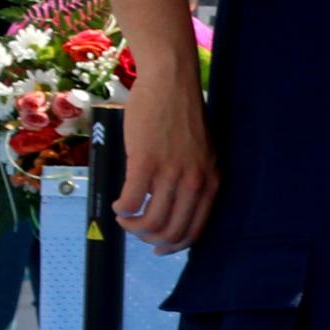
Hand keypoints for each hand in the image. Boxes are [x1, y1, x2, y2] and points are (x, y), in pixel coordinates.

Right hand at [114, 67, 216, 250]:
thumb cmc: (182, 116)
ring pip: (151, 222)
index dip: (174, 245)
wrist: (171, 82)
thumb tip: (171, 206)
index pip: (195, 229)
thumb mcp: (199, 153)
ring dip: (132, 226)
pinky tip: (117, 204)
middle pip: (172, 232)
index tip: (157, 246)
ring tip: (124, 216)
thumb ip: (191, 179)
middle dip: (149, 238)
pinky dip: (121, 209)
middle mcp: (195, 181)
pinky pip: (131, 200)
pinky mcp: (146, 162)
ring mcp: (171, 172)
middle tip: (135, 229)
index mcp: (211, 181)